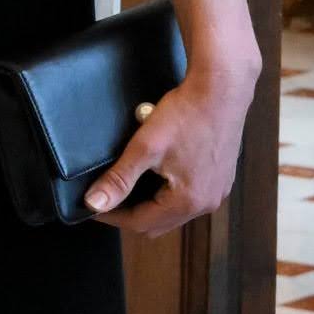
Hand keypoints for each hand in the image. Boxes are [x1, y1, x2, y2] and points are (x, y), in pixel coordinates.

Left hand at [84, 67, 254, 238]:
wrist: (222, 89)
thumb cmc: (187, 114)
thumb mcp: (145, 147)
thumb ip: (119, 178)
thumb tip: (94, 203)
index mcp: (189, 201)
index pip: (140, 223)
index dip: (111, 216)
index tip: (92, 207)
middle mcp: (207, 203)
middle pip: (158, 223)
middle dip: (130, 214)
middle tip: (106, 199)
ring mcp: (218, 191)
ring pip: (174, 213)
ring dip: (150, 205)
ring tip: (127, 187)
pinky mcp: (221, 179)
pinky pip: (190, 199)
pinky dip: (168, 195)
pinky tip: (155, 178)